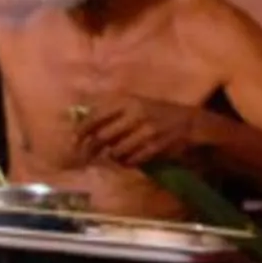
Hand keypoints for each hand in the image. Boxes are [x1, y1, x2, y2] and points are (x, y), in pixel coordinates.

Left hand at [71, 95, 199, 168]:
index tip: (74, 140)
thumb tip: (81, 122)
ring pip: (117, 151)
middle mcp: (135, 113)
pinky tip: (128, 159)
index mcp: (126, 100)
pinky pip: (132, 159)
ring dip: (112, 157)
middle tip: (85, 156)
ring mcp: (146, 130)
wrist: (187, 121)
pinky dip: (127, 162)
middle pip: (103, 136)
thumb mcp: (132, 103)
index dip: (82, 129)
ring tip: (113, 156)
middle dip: (91, 149)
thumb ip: (109, 111)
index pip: (96, 115)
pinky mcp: (155, 146)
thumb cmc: (154, 111)